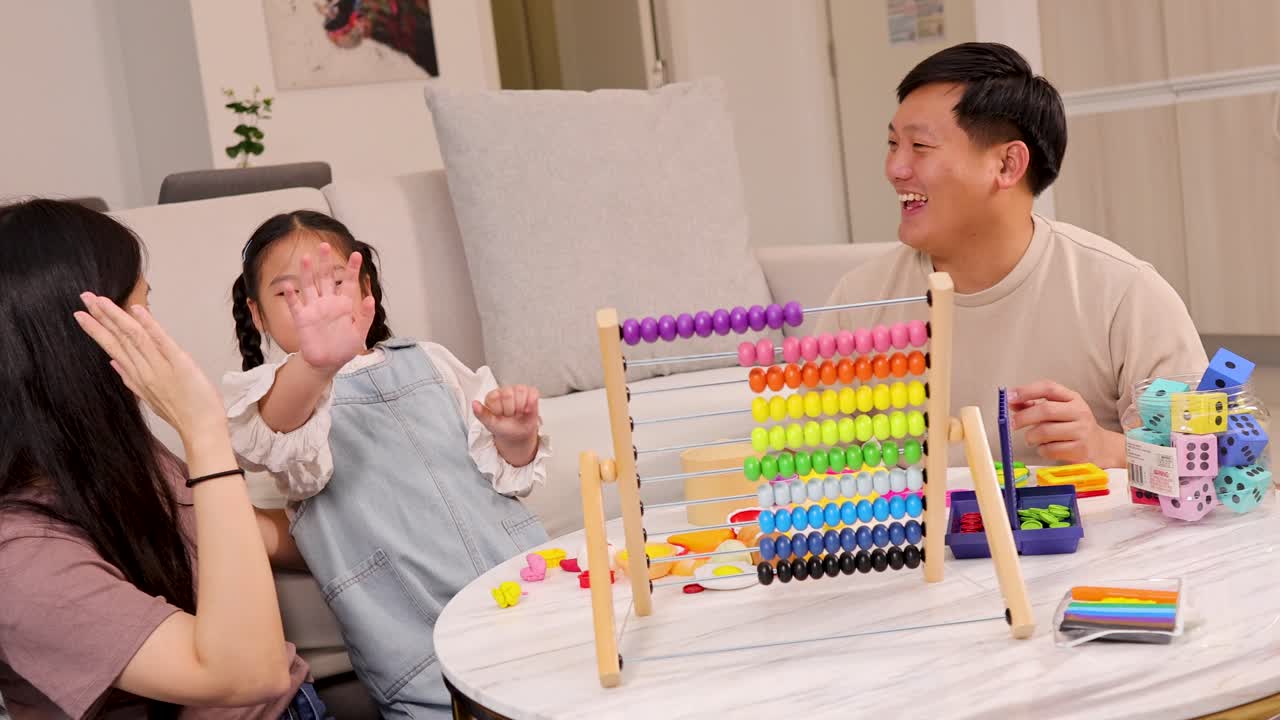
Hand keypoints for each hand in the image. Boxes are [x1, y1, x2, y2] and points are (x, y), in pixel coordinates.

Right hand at [75, 293, 225, 440]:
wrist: (201, 430)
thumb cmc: (180, 413)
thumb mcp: (149, 397)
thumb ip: (130, 378)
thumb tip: (113, 362)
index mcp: (136, 377)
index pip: (112, 348)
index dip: (96, 330)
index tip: (80, 314)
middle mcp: (144, 370)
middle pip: (119, 339)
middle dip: (100, 317)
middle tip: (84, 297)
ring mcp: (160, 367)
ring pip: (134, 338)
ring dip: (117, 316)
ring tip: (101, 300)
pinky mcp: (180, 364)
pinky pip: (162, 342)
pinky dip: (149, 325)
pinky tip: (137, 310)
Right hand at [285, 243, 375, 372]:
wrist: (327, 363)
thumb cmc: (344, 348)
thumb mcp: (360, 333)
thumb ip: (365, 316)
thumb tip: (371, 298)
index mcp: (344, 305)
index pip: (348, 283)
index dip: (352, 269)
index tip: (357, 255)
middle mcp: (328, 303)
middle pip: (326, 278)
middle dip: (325, 262)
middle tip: (324, 245)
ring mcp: (314, 309)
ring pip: (309, 286)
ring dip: (307, 273)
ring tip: (306, 257)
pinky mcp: (302, 319)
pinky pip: (295, 305)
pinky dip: (291, 296)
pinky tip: (288, 286)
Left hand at [472, 385, 540, 450]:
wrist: (518, 435)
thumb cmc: (503, 427)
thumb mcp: (490, 424)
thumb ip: (481, 414)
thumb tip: (474, 404)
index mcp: (493, 396)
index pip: (495, 397)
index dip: (499, 410)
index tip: (500, 416)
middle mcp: (505, 390)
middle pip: (508, 394)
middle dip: (511, 410)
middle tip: (510, 415)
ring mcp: (518, 390)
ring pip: (521, 391)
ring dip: (521, 407)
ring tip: (518, 413)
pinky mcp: (530, 392)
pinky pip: (533, 394)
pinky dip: (531, 404)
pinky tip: (527, 410)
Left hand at [1009, 380, 1122, 465]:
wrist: (1101, 447)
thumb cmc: (1073, 426)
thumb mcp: (1059, 411)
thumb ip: (1034, 405)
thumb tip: (1011, 402)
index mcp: (1072, 398)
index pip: (1048, 388)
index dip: (1027, 391)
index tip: (1009, 396)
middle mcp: (1079, 412)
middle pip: (1046, 410)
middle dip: (1024, 417)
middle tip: (1012, 424)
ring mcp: (1081, 431)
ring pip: (1045, 431)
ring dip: (1031, 437)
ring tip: (1031, 439)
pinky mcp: (1080, 450)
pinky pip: (1050, 450)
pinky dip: (1041, 450)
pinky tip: (1045, 448)